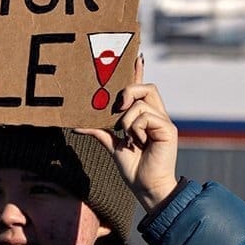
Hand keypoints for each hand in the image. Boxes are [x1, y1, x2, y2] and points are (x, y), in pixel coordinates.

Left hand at [77, 56, 178, 211]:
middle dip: (129, 91)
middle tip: (117, 108)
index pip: (143, 89)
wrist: (146, 188)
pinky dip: (135, 128)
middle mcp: (157, 116)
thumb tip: (76, 124)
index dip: (139, 73)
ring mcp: (164, 122)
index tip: (135, 57)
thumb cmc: (133, 168)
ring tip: (128, 138)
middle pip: (147, 87)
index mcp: (146, 117)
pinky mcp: (168, 129)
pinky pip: (145, 116)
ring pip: (142, 102)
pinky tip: (137, 142)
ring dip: (127, 120)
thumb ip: (99, 131)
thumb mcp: (112, 145)